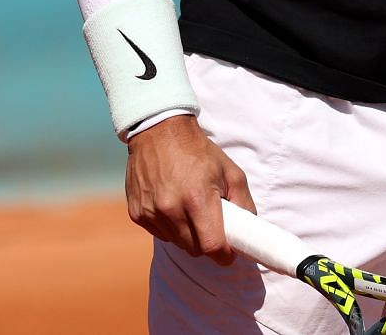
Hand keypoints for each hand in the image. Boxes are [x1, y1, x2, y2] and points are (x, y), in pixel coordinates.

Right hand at [125, 115, 254, 264]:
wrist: (158, 131)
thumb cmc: (198, 151)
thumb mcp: (231, 172)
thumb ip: (245, 204)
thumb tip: (249, 232)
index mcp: (197, 199)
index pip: (213, 248)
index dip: (225, 254)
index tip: (229, 250)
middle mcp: (171, 208)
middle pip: (195, 250)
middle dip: (206, 244)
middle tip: (210, 225)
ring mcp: (151, 212)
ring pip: (177, 243)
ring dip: (187, 235)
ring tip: (189, 210)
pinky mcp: (137, 213)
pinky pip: (159, 233)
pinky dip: (168, 227)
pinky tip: (171, 205)